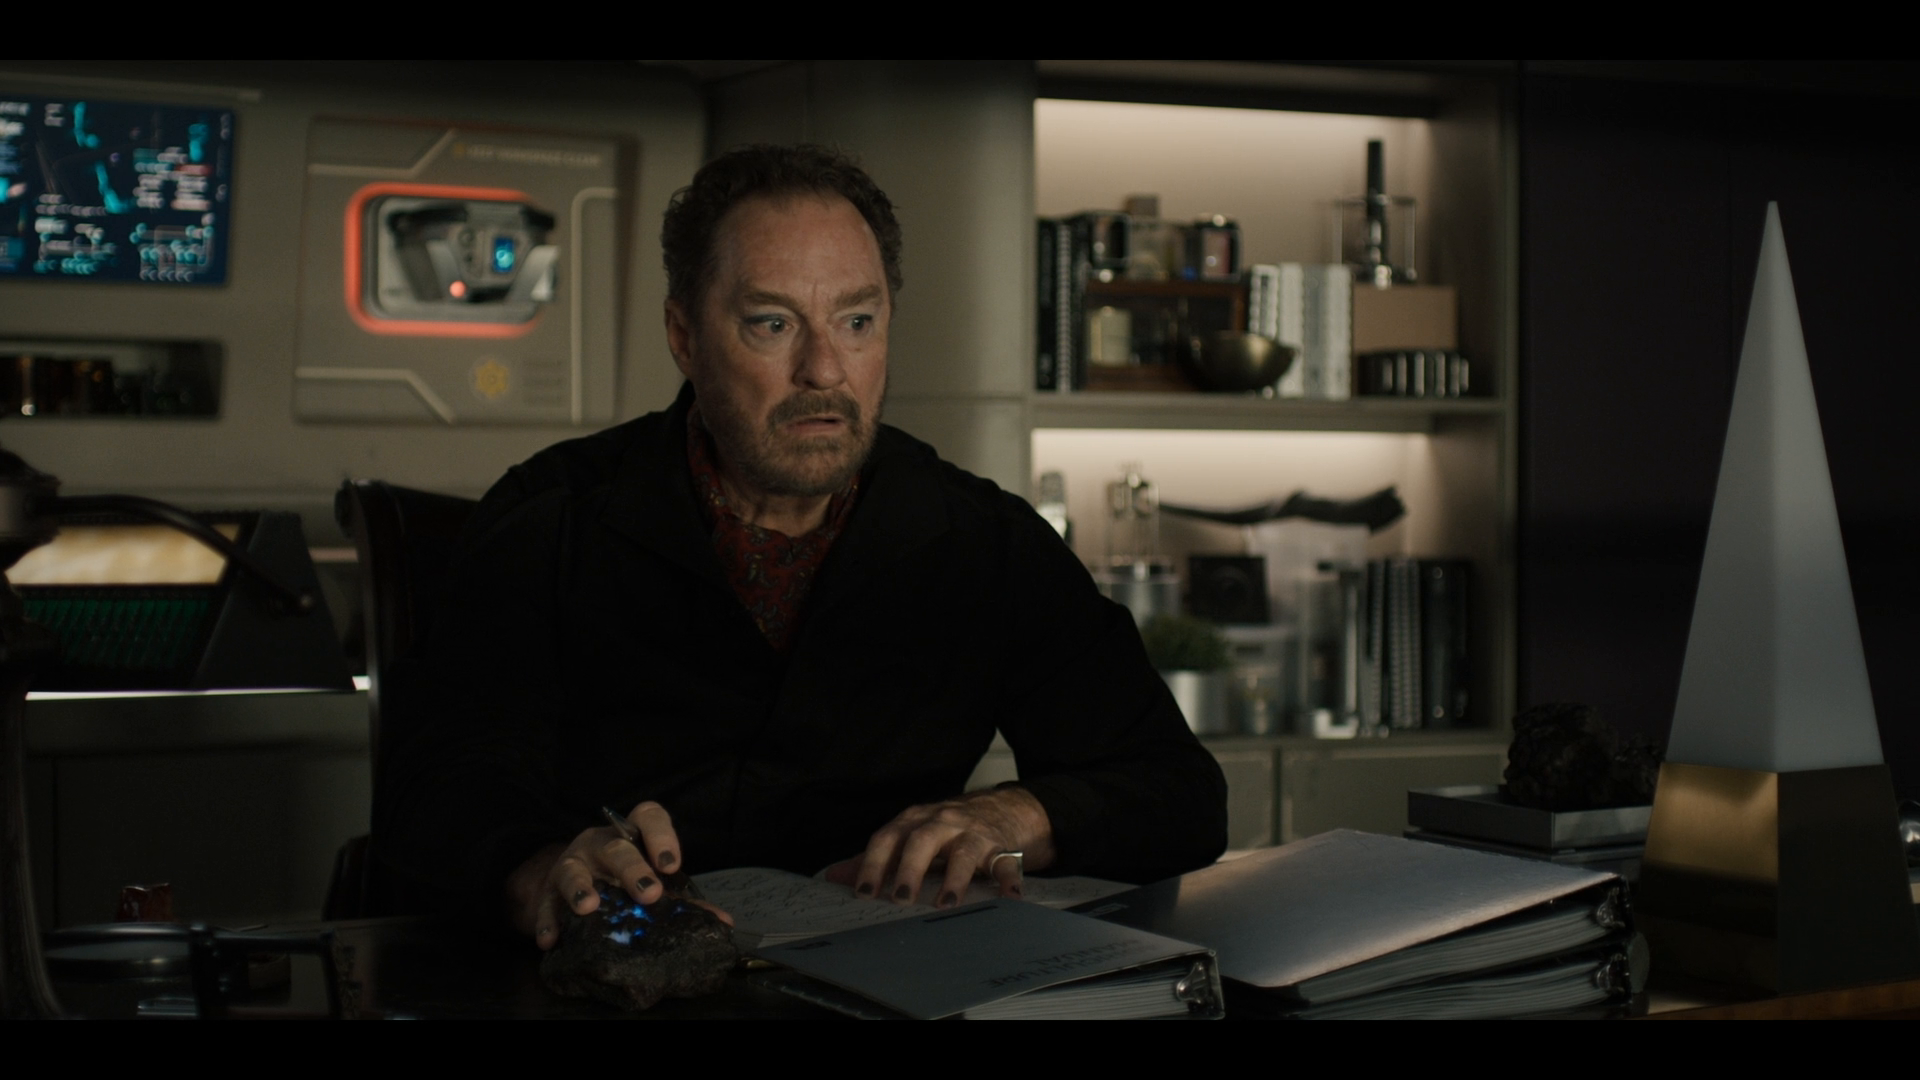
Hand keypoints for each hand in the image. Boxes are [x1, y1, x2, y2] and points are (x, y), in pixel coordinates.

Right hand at [506, 801, 728, 949]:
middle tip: (648, 893)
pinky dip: (547, 920)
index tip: (671, 864)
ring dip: (580, 888)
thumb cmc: (624, 881)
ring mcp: (572, 863)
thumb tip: (723, 923)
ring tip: (588, 907)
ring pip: (573, 869)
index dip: (661, 835)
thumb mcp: (653, 884)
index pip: (648, 816)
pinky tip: (550, 939)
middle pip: (616, 848)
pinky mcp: (547, 889)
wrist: (574, 884)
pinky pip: (545, 903)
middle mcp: (601, 844)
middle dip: (632, 869)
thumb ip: (687, 902)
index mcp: (631, 835)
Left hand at [824, 787, 1055, 909]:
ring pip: (963, 852)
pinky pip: (1005, 862)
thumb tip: (834, 877)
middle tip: (900, 899)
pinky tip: (1009, 898)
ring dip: (955, 879)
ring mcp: (972, 833)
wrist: (999, 809)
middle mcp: (941, 822)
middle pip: (922, 840)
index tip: (863, 893)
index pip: (887, 838)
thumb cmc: (945, 830)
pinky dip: (1008, 879)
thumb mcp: (909, 837)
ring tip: (946, 905)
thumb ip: (876, 858)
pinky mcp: (1000, 846)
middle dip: (909, 869)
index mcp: (913, 821)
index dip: (873, 864)